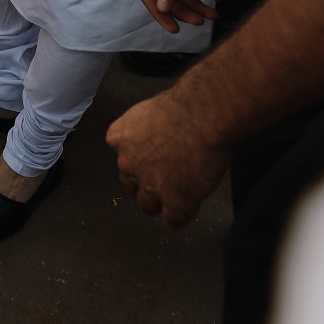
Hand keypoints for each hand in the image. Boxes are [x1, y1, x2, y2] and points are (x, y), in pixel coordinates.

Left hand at [106, 89, 230, 228]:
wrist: (203, 115)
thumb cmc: (185, 103)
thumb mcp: (152, 108)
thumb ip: (148, 127)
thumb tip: (162, 132)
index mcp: (121, 136)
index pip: (120, 155)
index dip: (136, 159)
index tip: (149, 159)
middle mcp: (129, 163)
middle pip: (131, 183)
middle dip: (144, 184)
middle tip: (162, 181)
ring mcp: (150, 185)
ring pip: (148, 206)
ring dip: (160, 204)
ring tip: (176, 200)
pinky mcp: (174, 201)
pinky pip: (173, 220)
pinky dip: (181, 217)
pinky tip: (190, 211)